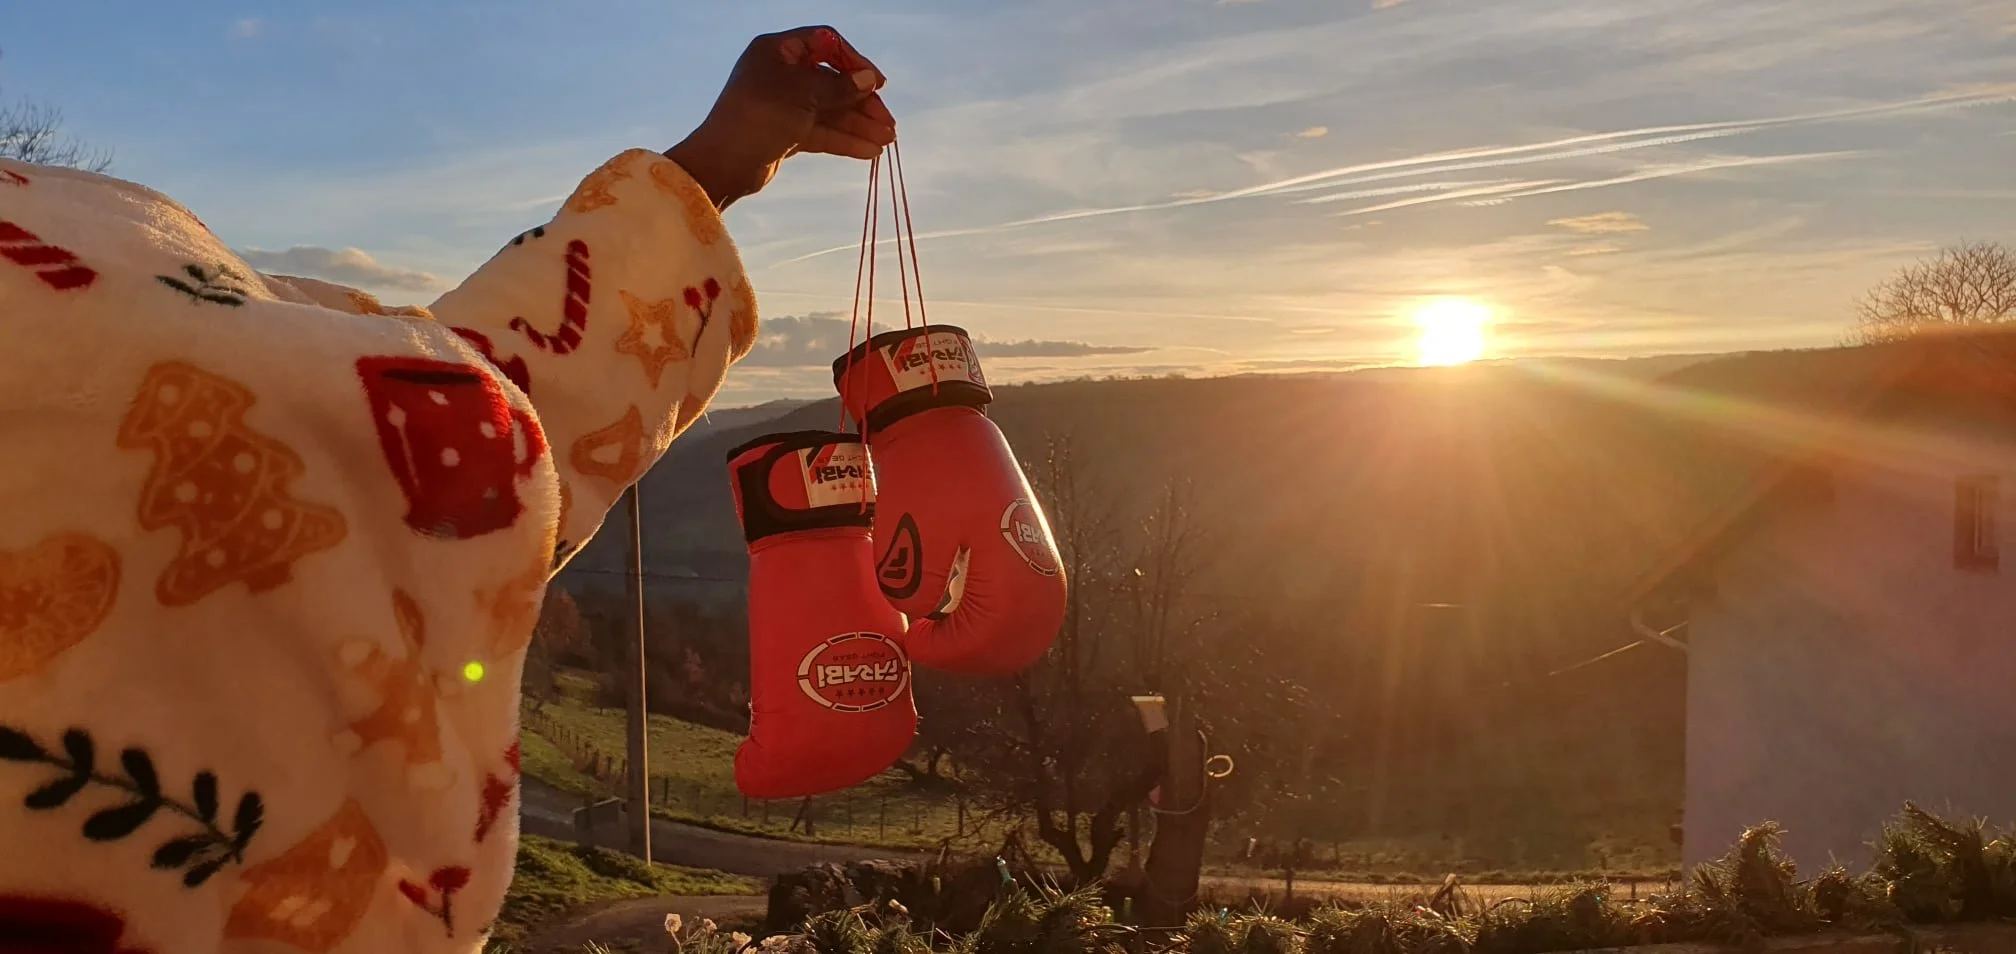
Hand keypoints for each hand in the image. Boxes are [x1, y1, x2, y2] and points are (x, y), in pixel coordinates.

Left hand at [667, 26, 896, 209]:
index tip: (878, 84)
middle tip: (888, 123)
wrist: (722, 164)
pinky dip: (844, 139)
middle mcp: (781, 73)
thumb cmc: (759, 117)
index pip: (826, 44)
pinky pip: (821, 131)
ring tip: (886, 142)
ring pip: (829, 110)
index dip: (855, 62)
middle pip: (832, 81)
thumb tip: (870, 80)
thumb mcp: (803, 96)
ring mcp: (783, 104)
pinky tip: (868, 151)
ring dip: (858, 124)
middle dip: (862, 103)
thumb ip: (839, 87)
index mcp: (778, 51)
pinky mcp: (785, 132)